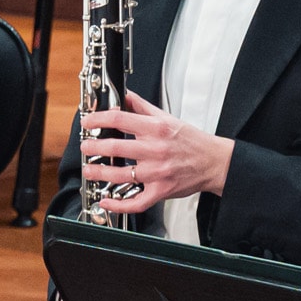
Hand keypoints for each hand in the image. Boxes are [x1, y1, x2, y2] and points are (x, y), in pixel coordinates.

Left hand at [83, 91, 236, 210]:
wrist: (215, 162)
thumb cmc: (192, 142)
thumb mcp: (168, 118)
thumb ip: (142, 107)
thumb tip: (125, 95)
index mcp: (156, 129)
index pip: (120, 119)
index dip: (98, 119)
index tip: (87, 121)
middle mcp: (156, 150)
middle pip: (116, 146)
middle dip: (94, 146)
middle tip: (85, 146)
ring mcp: (158, 172)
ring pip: (122, 175)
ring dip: (100, 173)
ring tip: (89, 170)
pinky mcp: (161, 191)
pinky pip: (137, 201)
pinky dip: (119, 204)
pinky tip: (106, 201)